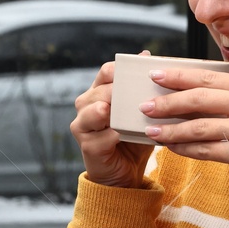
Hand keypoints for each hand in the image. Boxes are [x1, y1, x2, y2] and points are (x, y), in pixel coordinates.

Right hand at [69, 54, 155, 188]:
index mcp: (99, 93)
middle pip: (100, 90)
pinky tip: (121, 135)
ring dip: (108, 110)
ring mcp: (83, 126)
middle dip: (119, 91)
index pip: (106, 72)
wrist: (126, 173)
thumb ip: (141, 87)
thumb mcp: (141, 112)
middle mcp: (86, 106)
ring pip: (94, 111)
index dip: (120, 69)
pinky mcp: (87, 146)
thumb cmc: (133, 139)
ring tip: (118, 110)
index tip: (140, 70)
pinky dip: (112, 135)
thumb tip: (146, 54)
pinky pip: (99, 137)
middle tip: (137, 92)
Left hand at [140, 67, 228, 195]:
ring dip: (171, 129)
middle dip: (167, 102)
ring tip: (150, 130)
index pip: (209, 78)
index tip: (155, 74)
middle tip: (144, 105)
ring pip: (199, 127)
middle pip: (200, 99)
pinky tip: (171, 148)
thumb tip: (189, 92)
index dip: (179, 76)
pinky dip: (185, 149)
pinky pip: (206, 150)